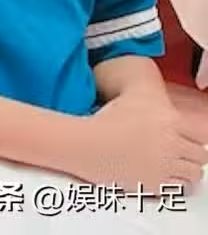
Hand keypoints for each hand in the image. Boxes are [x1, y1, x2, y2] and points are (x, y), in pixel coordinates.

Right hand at [73, 90, 207, 189]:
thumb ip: (155, 93)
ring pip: (193, 174)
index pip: (204, 134)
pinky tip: (162, 174)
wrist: (84, 143)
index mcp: (170, 121)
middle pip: (200, 156)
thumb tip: (163, 95)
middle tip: (178, 151)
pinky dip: (175, 182)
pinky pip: (179, 187)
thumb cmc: (103, 119)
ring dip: (185, 169)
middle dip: (191, 154)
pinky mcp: (155, 184)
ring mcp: (165, 166)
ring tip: (172, 164)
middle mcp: (172, 144)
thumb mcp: (134, 95)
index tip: (186, 138)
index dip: (195, 137)